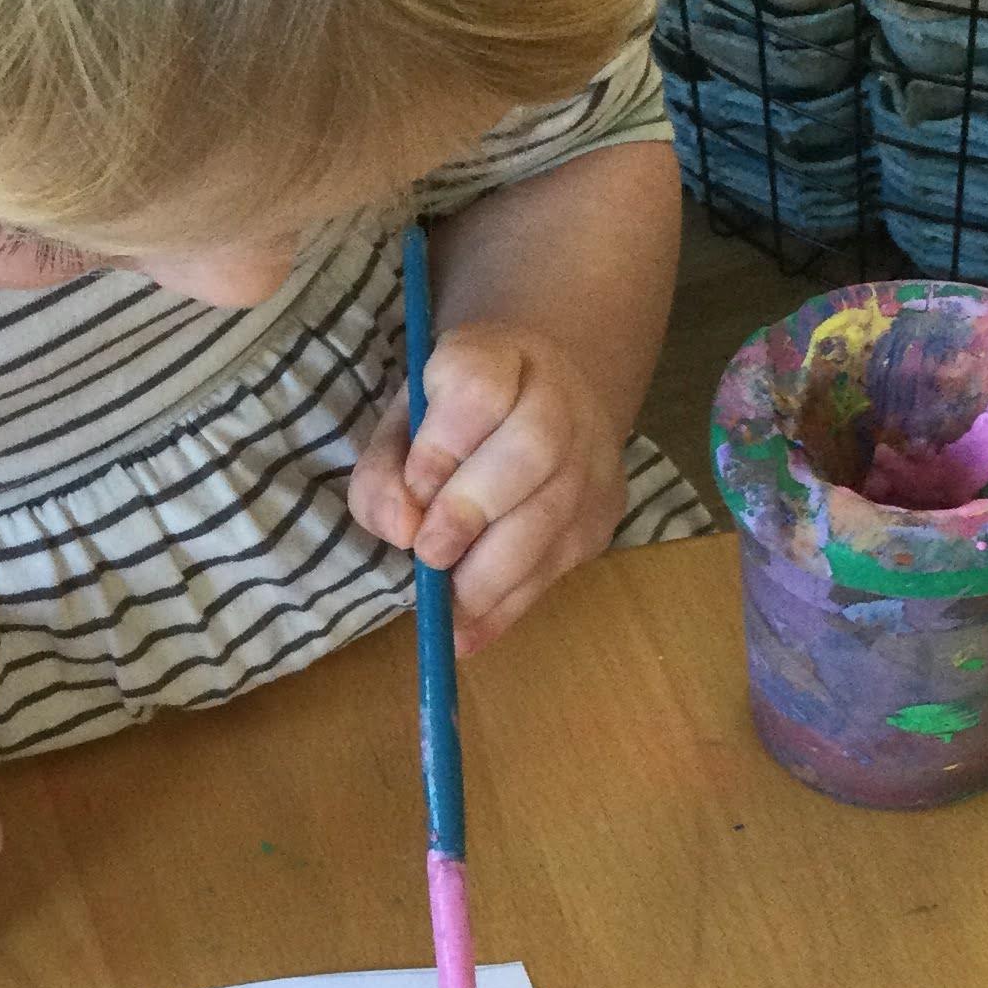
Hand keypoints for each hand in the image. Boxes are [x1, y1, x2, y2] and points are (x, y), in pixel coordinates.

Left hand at [350, 322, 628, 652]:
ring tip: (446, 608)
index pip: (479, 387)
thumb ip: (385, 469)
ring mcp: (591, 460)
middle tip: (429, 555)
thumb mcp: (407, 421)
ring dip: (491, 575)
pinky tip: (468, 632)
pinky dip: (507, 608)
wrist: (550, 395)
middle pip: (530, 452)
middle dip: (471, 513)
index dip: (441, 444)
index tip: (413, 489)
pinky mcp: (602, 516)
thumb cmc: (460, 415)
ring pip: (553, 517)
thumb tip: (399, 529)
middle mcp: (559, 401)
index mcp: (499, 356)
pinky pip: (558, 568)